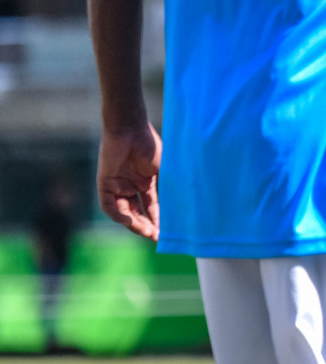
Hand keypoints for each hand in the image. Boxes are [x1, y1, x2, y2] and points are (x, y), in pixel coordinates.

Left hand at [98, 123, 161, 240]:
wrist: (130, 128)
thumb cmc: (149, 144)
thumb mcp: (163, 170)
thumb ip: (167, 187)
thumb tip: (183, 205)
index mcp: (145, 182)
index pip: (151, 206)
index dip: (157, 219)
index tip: (165, 232)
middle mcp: (130, 186)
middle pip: (137, 212)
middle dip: (146, 225)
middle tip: (156, 236)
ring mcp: (117, 186)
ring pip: (123, 212)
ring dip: (134, 223)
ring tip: (147, 231)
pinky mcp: (105, 184)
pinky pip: (109, 206)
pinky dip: (119, 215)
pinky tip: (130, 221)